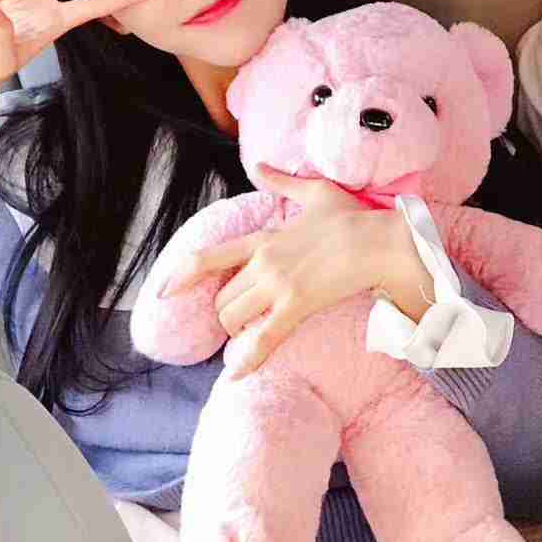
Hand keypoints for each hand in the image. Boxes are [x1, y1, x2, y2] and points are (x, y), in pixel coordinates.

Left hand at [163, 165, 435, 378]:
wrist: (378, 240)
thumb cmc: (352, 217)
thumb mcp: (315, 192)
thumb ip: (282, 181)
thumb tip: (259, 165)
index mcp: (264, 238)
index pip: (210, 258)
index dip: (183, 277)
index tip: (164, 293)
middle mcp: (263, 262)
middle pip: (223, 299)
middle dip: (227, 314)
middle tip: (243, 322)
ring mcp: (278, 285)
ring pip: (235, 318)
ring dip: (238, 332)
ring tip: (250, 337)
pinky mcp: (296, 306)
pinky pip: (263, 339)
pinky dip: (248, 361)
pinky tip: (236, 376)